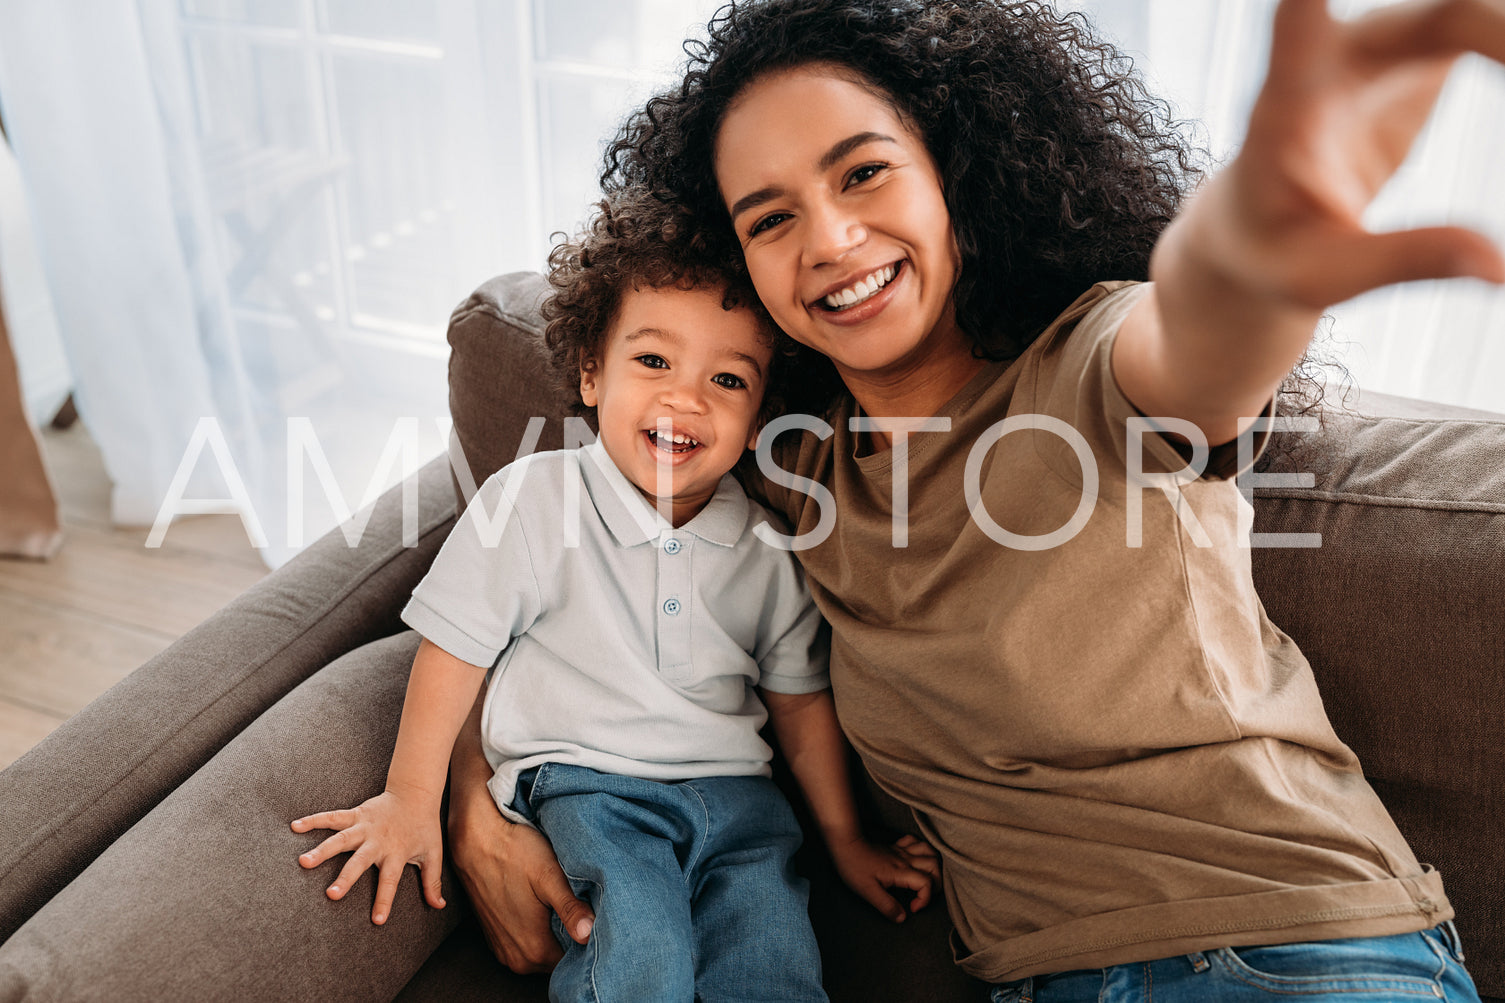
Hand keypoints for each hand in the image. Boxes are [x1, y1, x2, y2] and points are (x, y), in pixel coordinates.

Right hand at [291, 790, 444, 924]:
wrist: (416, 793)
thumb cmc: (424, 827)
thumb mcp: (433, 854)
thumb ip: (432, 881)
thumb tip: (439, 906)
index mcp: (396, 853)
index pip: (390, 881)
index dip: (384, 900)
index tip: (377, 920)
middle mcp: (378, 841)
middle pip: (360, 861)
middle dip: (346, 878)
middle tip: (331, 894)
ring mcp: (364, 827)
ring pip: (341, 839)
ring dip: (322, 850)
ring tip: (303, 862)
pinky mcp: (356, 814)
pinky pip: (332, 817)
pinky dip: (314, 820)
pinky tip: (295, 826)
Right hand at [446, 794, 595, 973]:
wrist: (475, 841)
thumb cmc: (514, 853)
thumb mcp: (549, 876)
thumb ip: (570, 909)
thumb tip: (589, 933)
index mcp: (534, 949)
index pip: (575, 961)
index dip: (589, 940)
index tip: (594, 916)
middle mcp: (517, 959)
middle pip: (559, 960)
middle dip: (572, 938)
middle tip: (582, 907)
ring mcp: (504, 950)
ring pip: (542, 954)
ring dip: (554, 935)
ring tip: (562, 906)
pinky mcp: (496, 939)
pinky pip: (526, 946)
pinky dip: (537, 933)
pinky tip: (542, 908)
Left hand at [829, 834, 940, 922]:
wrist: (845, 843)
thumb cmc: (854, 866)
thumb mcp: (867, 891)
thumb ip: (886, 905)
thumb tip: (902, 917)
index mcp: (900, 871)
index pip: (926, 883)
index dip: (925, 899)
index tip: (912, 908)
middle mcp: (905, 860)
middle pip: (935, 866)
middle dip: (937, 883)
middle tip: (924, 895)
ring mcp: (902, 851)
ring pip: (930, 851)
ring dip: (934, 866)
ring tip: (927, 879)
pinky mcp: (896, 846)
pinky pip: (916, 842)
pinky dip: (922, 851)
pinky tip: (916, 860)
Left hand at [1216, 0, 1504, 309]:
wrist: (1252, 229)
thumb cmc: (1272, 254)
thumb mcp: (1322, 277)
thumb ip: (1403, 263)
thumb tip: (1501, 268)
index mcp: (1291, 102)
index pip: (1299, 19)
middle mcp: (1345, 52)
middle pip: (1449, 14)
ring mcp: (1390, 43)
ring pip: (1482, 13)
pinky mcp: (1428, 52)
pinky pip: (1494, 31)